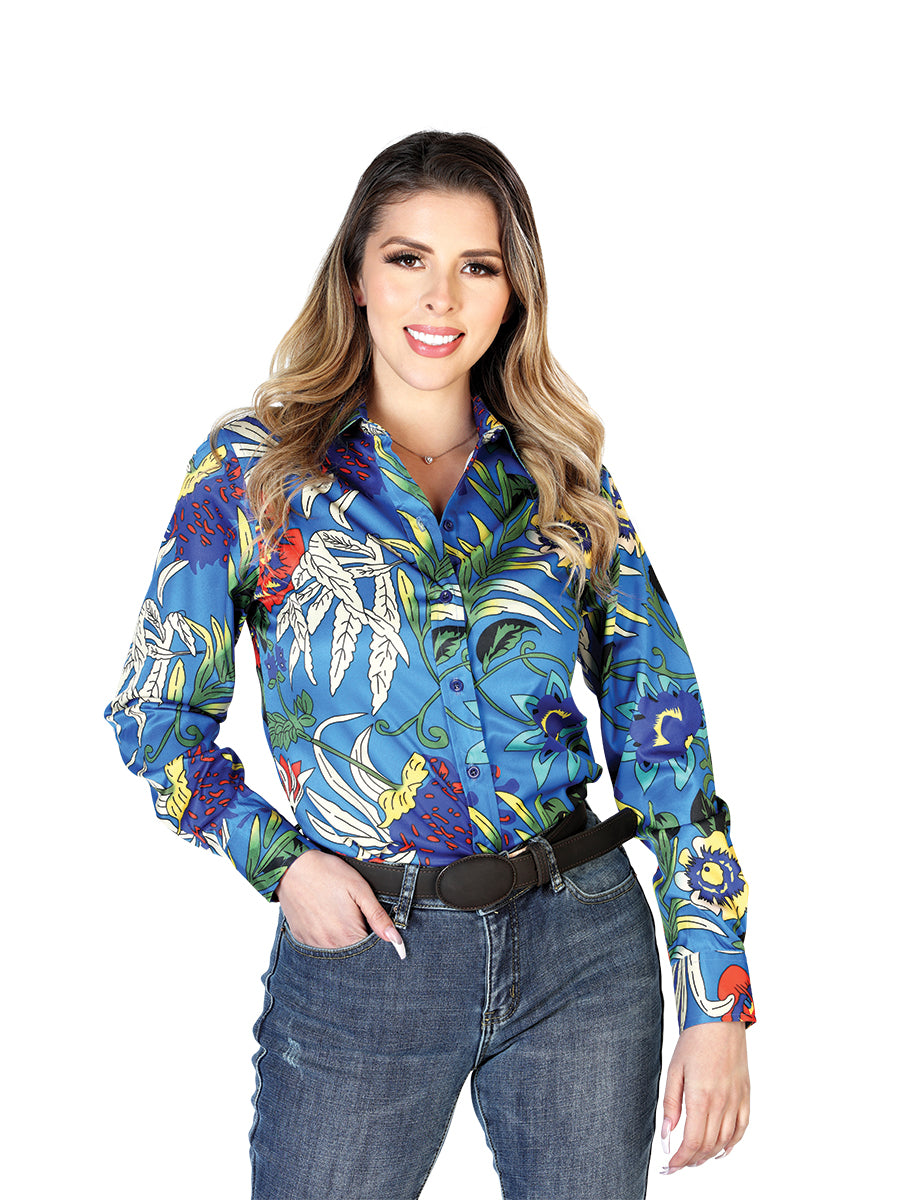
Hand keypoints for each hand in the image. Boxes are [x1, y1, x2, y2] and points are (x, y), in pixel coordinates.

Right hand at [275, 850, 405, 957]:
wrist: (291, 867)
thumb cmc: (328, 873)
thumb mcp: (359, 889)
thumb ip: (378, 916)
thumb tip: (396, 940)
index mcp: (348, 935)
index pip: (370, 951)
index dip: (376, 938)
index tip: (372, 923)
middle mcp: (330, 945)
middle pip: (353, 952)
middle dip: (359, 938)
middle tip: (353, 914)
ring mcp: (313, 944)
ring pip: (336, 950)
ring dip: (342, 938)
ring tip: (338, 913)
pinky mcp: (301, 938)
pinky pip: (319, 945)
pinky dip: (326, 936)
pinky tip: (325, 917)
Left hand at [661, 1022, 749, 1172]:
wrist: (720, 1021)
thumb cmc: (694, 1042)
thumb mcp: (674, 1070)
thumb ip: (671, 1104)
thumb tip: (666, 1134)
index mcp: (701, 1097)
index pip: (692, 1142)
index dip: (680, 1159)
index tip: (669, 1166)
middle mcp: (722, 1103)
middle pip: (708, 1145)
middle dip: (691, 1160)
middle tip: (677, 1164)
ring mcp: (736, 1101)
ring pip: (724, 1141)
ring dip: (708, 1155)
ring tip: (694, 1159)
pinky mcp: (745, 1096)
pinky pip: (742, 1129)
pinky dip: (731, 1145)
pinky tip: (721, 1151)